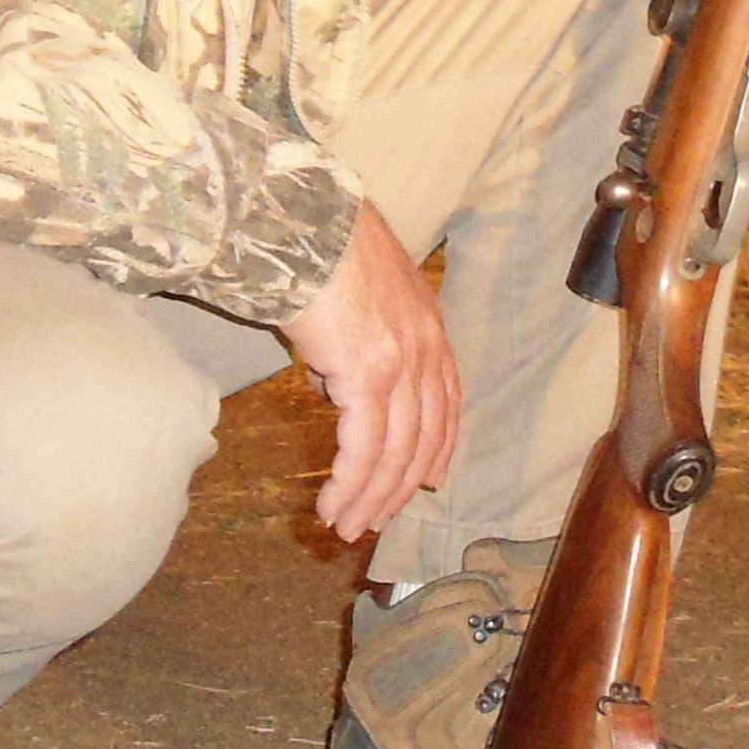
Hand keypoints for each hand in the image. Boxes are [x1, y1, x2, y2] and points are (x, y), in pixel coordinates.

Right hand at [283, 203, 461, 541]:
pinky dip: (350, 486)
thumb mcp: (354, 296)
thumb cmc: (316, 248)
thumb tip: (328, 379)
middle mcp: (426, 347)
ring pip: (397, 454)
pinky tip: (332, 506)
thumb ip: (354, 341)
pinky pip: (364, 451)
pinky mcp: (369, 376)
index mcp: (428, 326)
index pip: (447, 402)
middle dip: (400, 488)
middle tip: (375, 521)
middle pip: (426, 437)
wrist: (302, 221)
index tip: (426, 482)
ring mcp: (402, 363)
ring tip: (346, 527)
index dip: (437, 448)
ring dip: (371, 499)